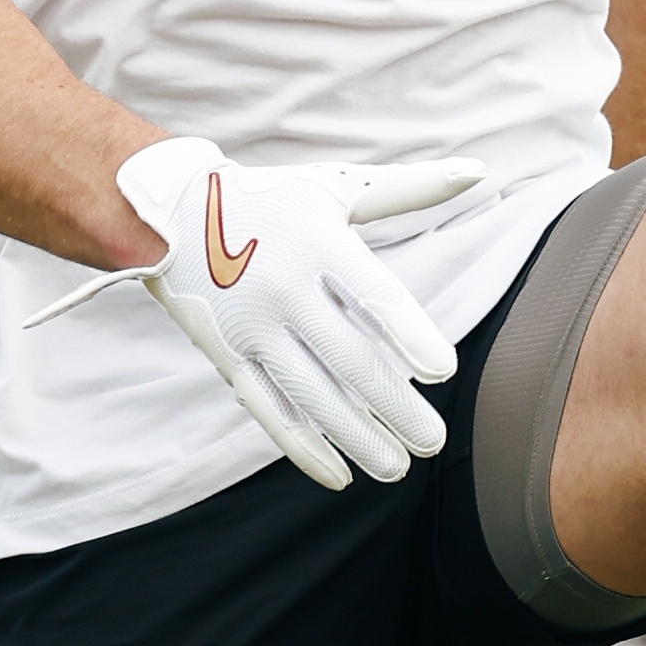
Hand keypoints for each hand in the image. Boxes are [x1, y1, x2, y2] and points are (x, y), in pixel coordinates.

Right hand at [31, 139, 479, 492]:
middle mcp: (285, 288)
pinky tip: (340, 475)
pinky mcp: (228, 357)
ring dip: (357, 438)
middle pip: (349, 360)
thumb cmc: (271, 198)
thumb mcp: (336, 185)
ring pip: (312, 395)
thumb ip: (408, 187)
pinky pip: (269, 410)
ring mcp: (253, 328)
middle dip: (395, 408)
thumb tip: (476, 170)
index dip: (409, 335)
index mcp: (318, 244)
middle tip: (435, 442)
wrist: (169, 213)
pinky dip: (304, 447)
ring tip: (398, 467)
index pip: (372, 296)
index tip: (443, 371)